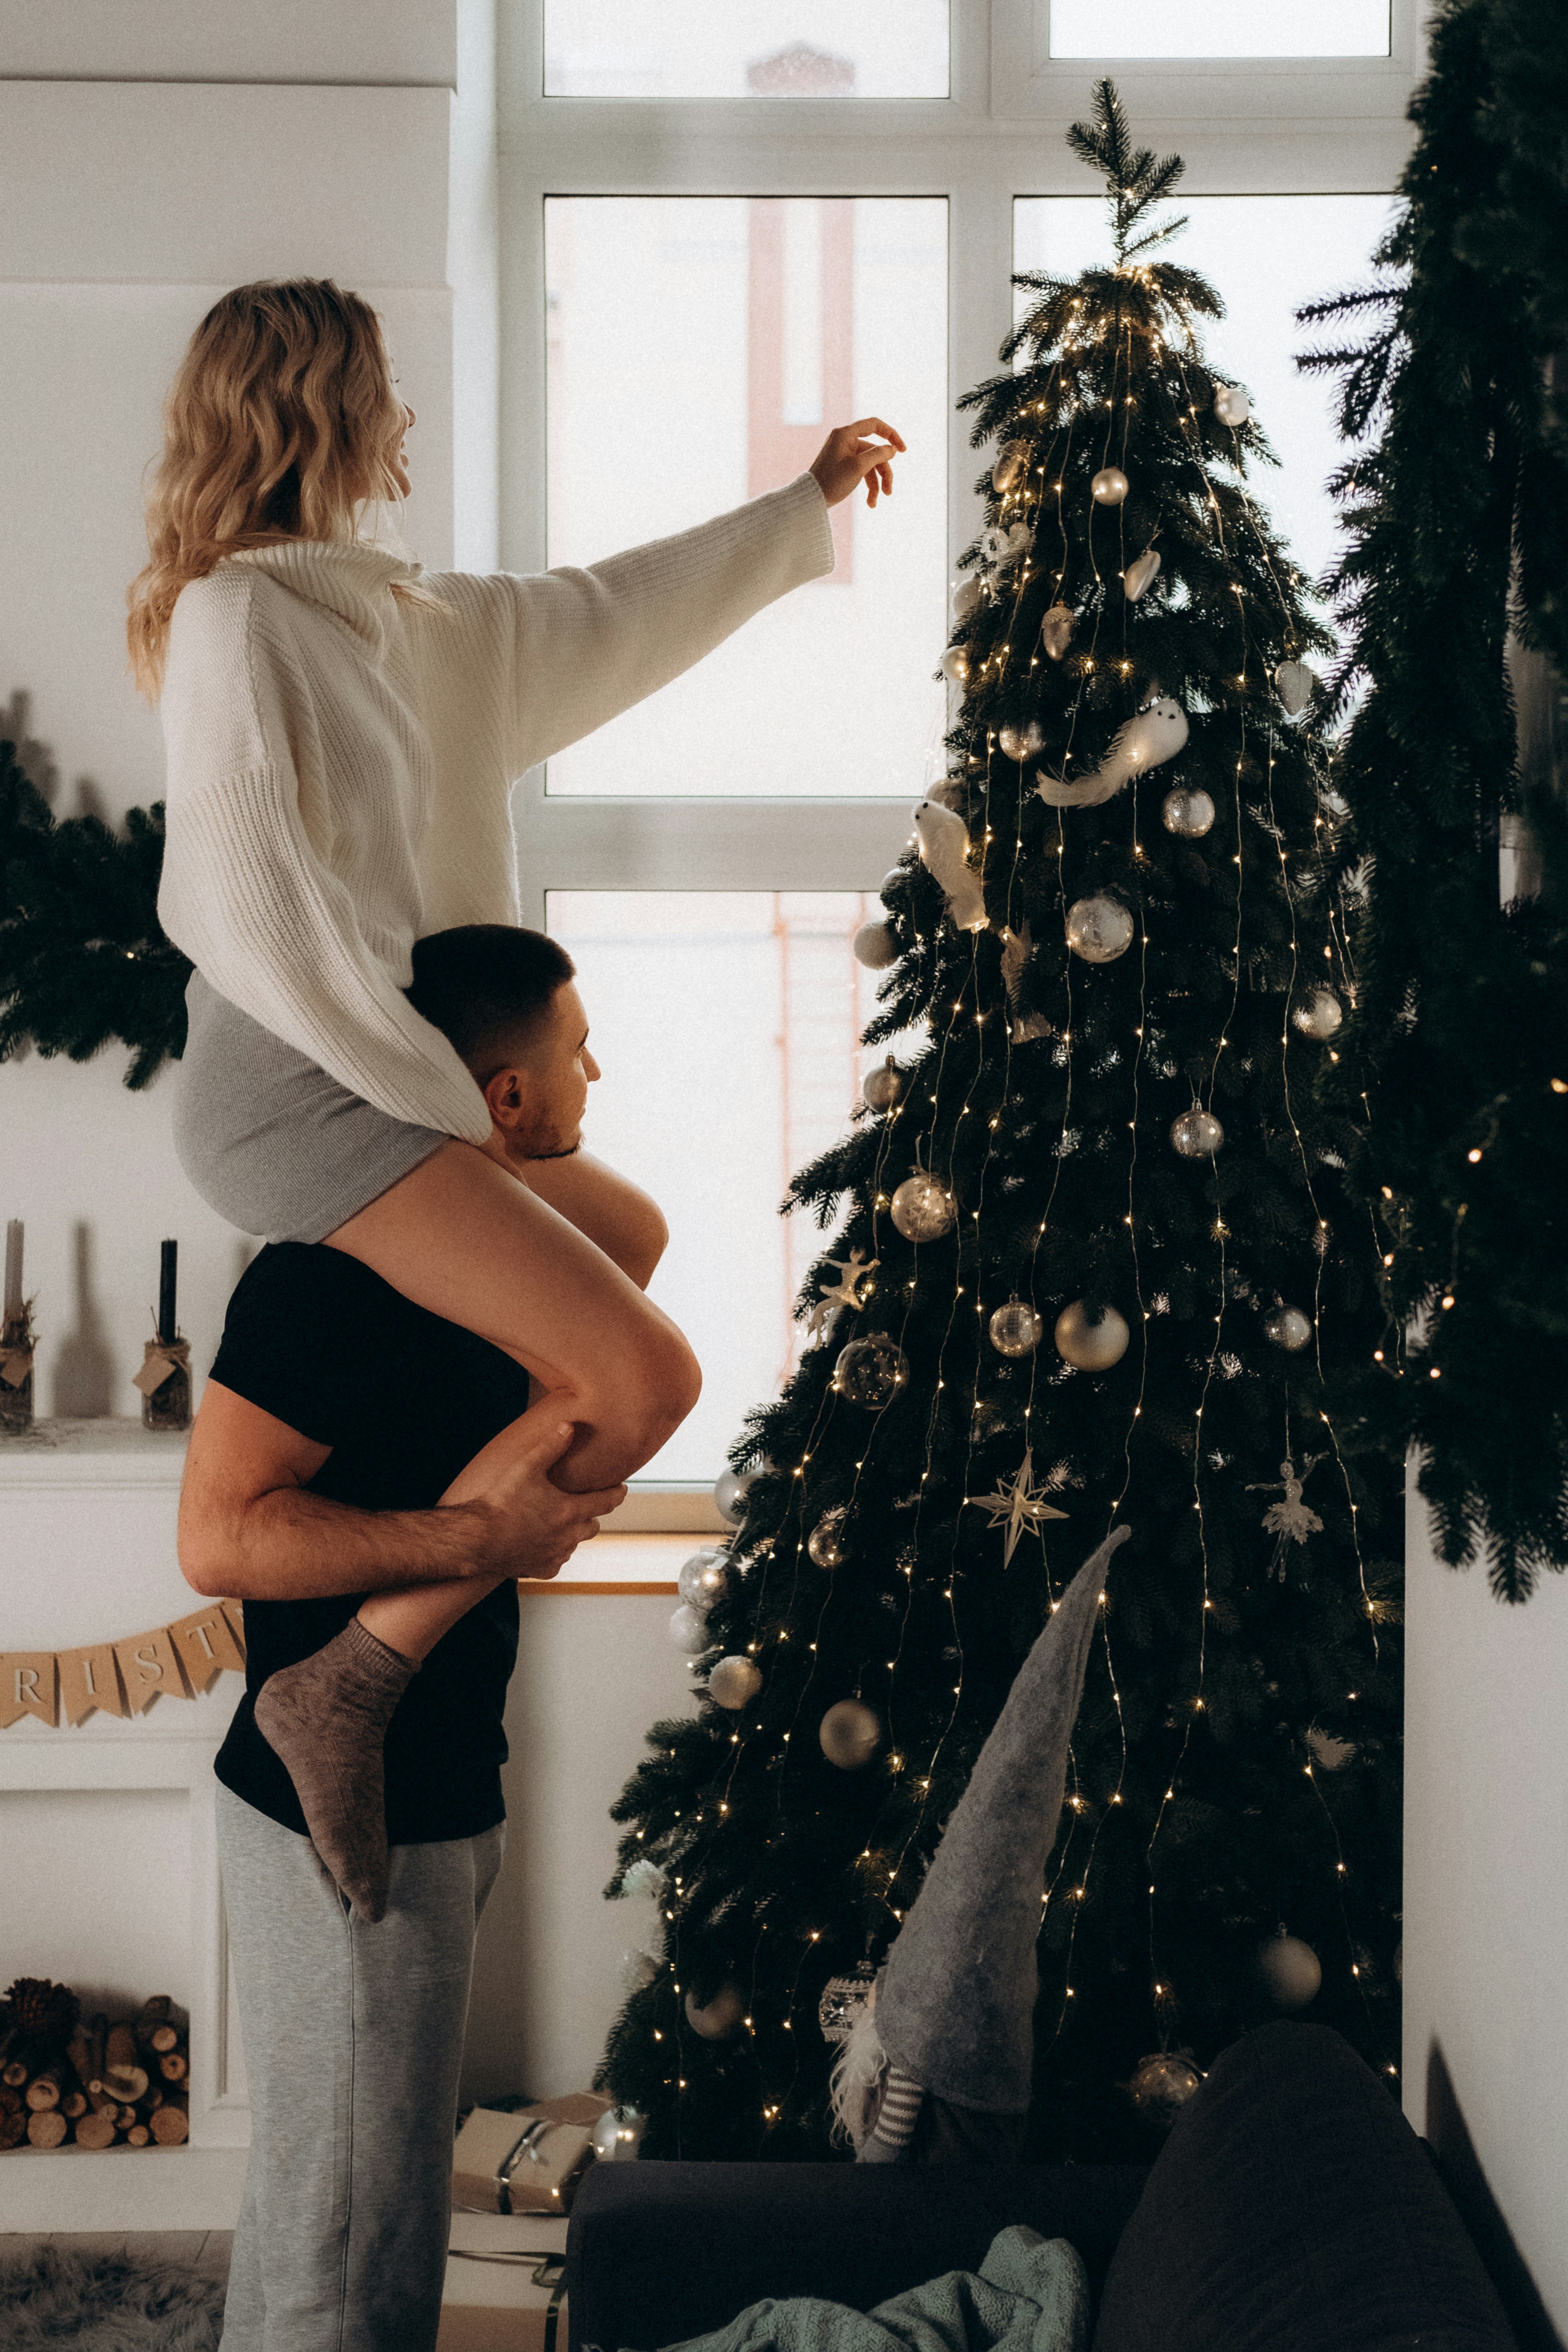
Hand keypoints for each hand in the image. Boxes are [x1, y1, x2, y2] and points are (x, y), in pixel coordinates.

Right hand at [440, 1398, 626, 1581]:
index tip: (622, 1489)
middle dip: (591, 1514)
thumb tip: (568, 1426)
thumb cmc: (500, 1502)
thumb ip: (550, 1445)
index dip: (616, 1493)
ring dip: (572, 1533)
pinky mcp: (542, 1570)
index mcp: (570, 1511)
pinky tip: (542, 1542)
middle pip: (592, 1525)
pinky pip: (557, 1561)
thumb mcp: (526, 1467)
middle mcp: (568, 1536)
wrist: (476, 1539)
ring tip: (559, 1522)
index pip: (605, 1501)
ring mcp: (556, 1555)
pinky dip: (554, 1552)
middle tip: (584, 1505)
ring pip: (574, 1543)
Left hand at [810, 418, 905, 509]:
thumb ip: (878, 454)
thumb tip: (892, 449)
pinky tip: (870, 503)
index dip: (891, 435)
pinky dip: (868, 486)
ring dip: (876, 484)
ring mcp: (844, 454)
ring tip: (875, 503)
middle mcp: (844, 440)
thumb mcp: (858, 467)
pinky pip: (862, 471)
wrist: (809, 500)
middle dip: (883, 472)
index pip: (874, 425)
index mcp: (845, 434)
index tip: (903, 450)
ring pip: (870, 464)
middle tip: (889, 491)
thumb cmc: (831, 482)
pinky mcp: (843, 466)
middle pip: (874, 451)